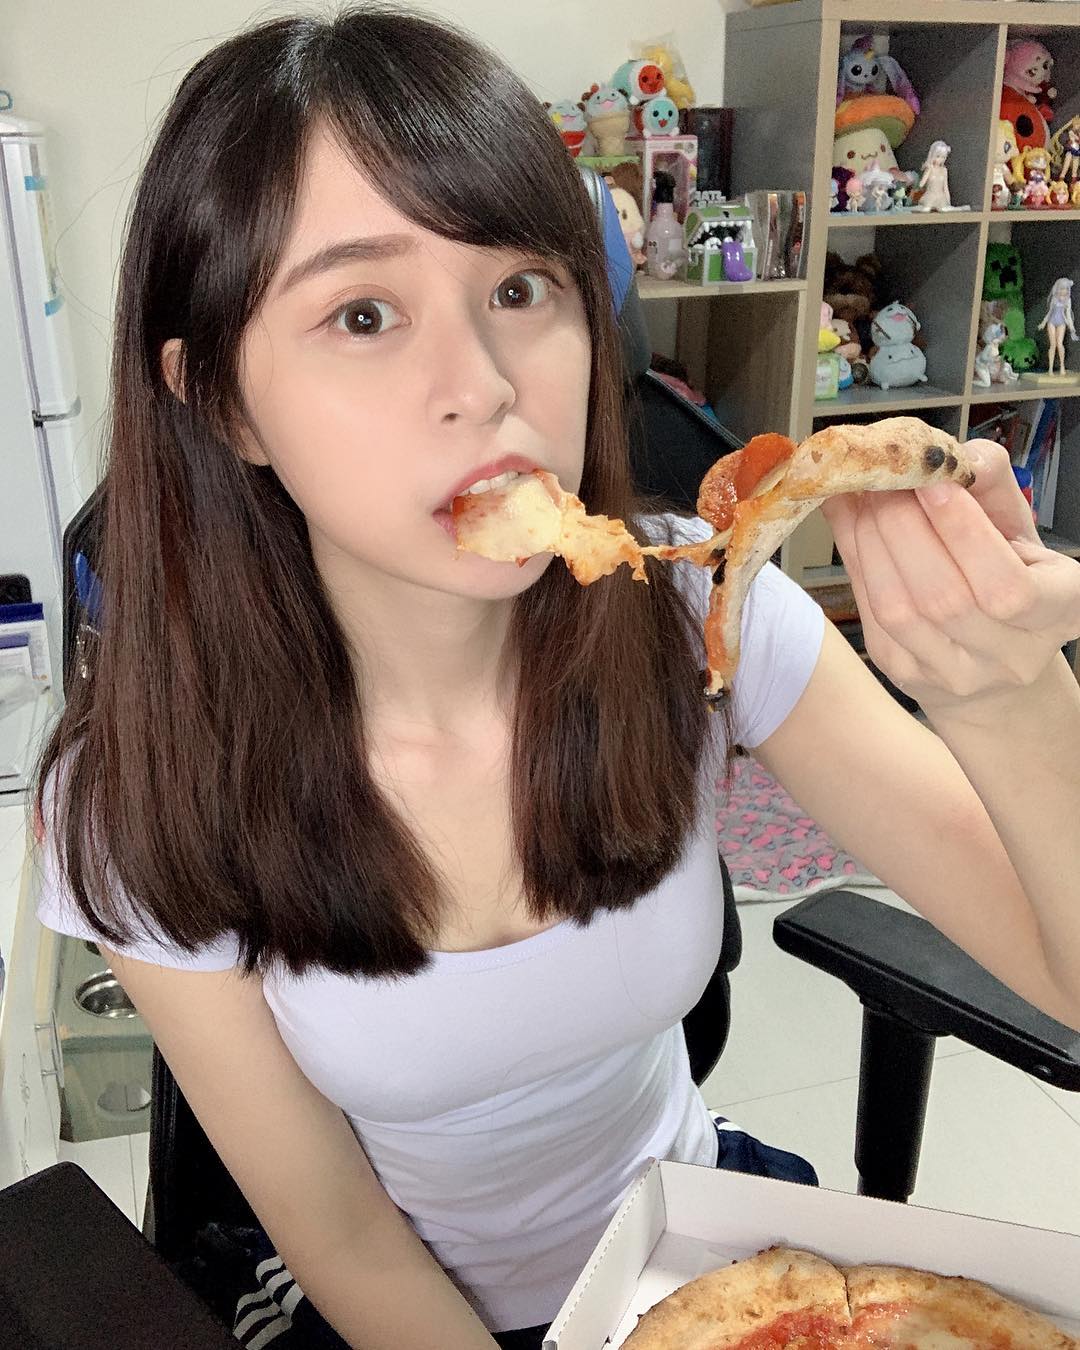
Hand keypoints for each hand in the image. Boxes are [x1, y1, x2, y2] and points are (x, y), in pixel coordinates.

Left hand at [820, 439, 1079, 723]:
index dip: (963, 533)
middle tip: (882, 480)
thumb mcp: (1014, 526)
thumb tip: (953, 453)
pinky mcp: (906, 675)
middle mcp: (1011, 656)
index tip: (932, 482)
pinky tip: (852, 523)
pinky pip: (871, 616)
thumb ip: (990, 485)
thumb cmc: (1007, 571)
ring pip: (899, 611)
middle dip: (903, 527)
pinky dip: (857, 561)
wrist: (992, 652)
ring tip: (863, 497)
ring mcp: (955, 674)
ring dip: (871, 542)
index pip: (1008, 589)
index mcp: (1059, 612)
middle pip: (944, 599)